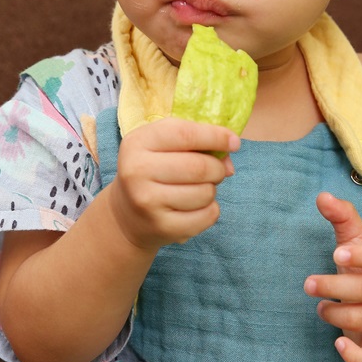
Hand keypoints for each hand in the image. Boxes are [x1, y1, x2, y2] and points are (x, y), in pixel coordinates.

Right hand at [109, 117, 239, 250]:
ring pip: (205, 193)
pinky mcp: (162, 227)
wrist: (127, 215)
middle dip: (217, 168)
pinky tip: (196, 207)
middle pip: (199, 167)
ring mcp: (147, 201)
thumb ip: (197, 143)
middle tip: (217, 170)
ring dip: (212, 190)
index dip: (216, 137)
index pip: (185, 134)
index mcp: (138, 142)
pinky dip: (211, 210)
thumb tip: (228, 163)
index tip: (234, 142)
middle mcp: (137, 171)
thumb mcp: (163, 147)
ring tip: (198, 189)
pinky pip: (207, 216)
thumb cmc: (153, 170)